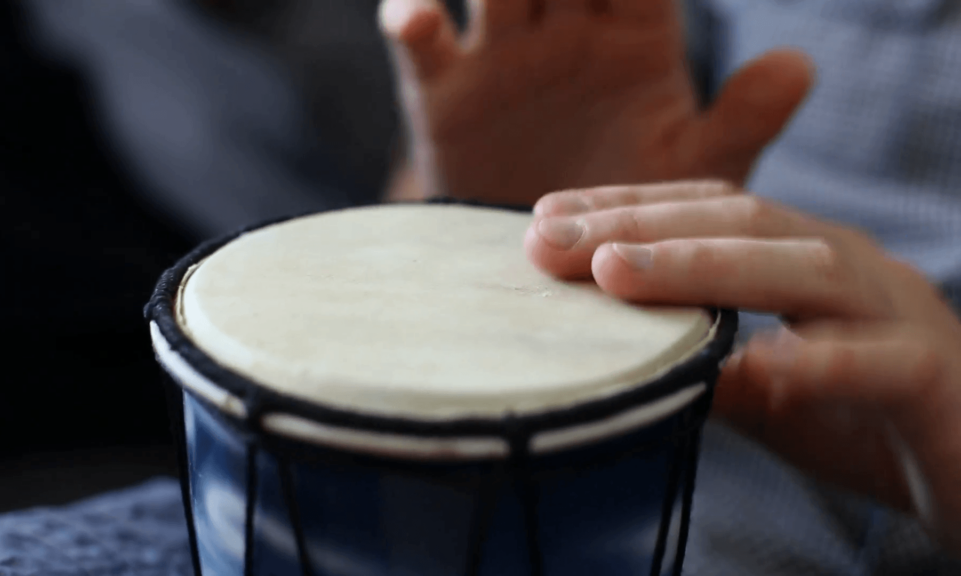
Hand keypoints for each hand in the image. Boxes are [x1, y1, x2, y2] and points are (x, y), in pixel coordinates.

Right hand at [379, 0, 811, 204]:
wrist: (558, 275)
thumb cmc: (640, 220)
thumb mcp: (693, 176)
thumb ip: (741, 122)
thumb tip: (799, 63)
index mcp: (634, 35)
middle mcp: (565, 30)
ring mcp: (502, 56)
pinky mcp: (445, 95)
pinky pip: (423, 44)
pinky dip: (413, 20)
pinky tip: (419, 16)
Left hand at [526, 182, 960, 552]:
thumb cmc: (869, 418)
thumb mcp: (768, 390)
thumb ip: (706, 366)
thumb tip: (614, 356)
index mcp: (804, 258)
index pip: (706, 213)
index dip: (625, 208)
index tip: (542, 219)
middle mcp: (847, 266)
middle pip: (740, 222)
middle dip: (637, 225)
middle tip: (547, 240)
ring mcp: (897, 313)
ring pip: (804, 268)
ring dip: (704, 266)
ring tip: (616, 272)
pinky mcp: (935, 378)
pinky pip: (882, 362)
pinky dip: (820, 363)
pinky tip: (758, 366)